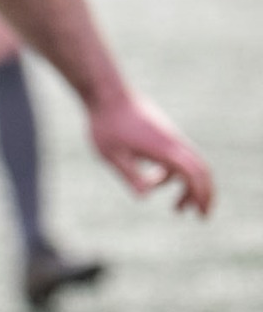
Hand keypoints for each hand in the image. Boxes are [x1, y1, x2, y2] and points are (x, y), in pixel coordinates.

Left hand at [87, 88, 213, 214]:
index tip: (201, 214)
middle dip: (204, 194)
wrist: (107, 95)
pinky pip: (176, 158)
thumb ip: (130, 174)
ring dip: (187, 187)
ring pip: (189, 165)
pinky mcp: (162, 134)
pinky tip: (153, 183)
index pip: (193, 174)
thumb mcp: (112, 155)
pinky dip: (172, 175)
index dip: (201, 194)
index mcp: (164, 148)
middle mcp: (173, 142)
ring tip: (178, 210)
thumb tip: (145, 196)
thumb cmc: (107, 125)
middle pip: (200, 170)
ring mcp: (170, 137)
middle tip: (201, 216)